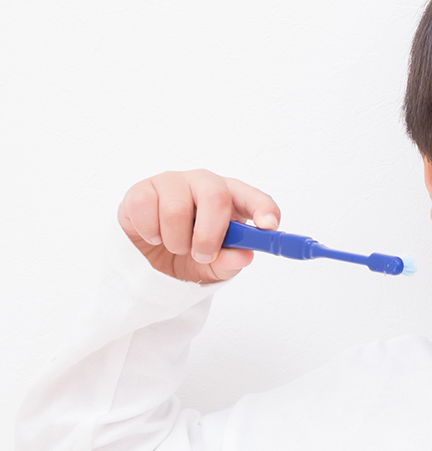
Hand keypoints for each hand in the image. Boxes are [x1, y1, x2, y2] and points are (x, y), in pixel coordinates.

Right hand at [117, 169, 280, 283]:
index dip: (263, 208)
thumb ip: (230, 261)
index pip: (253, 197)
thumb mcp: (214, 266)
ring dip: (176, 240)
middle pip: (216, 196)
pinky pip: (146, 208)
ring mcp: (173, 183)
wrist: (147, 263)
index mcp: (230, 199)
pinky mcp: (142, 190)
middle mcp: (204, 185)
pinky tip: (153, 237)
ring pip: (177, 209)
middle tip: (203, 254)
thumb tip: (245, 255)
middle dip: (210, 233)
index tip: (270, 227)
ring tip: (175, 246)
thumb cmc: (189, 256)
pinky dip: (151, 233)